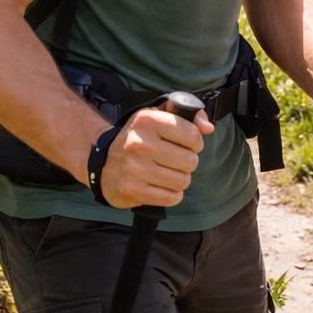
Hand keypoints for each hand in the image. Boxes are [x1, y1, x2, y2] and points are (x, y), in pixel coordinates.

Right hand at [99, 107, 213, 209]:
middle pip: (190, 161)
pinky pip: (170, 198)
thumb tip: (208, 127)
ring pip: (182, 181)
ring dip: (180, 179)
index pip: (192, 135)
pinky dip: (172, 194)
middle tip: (176, 160)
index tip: (187, 143)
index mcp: (147, 120)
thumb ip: (187, 114)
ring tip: (168, 173)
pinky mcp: (132, 190)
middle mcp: (140, 143)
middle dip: (188, 162)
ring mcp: (135, 169)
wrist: (103, 162)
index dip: (196, 142)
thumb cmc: (138, 138)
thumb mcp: (157, 116)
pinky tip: (162, 186)